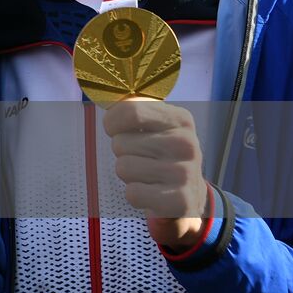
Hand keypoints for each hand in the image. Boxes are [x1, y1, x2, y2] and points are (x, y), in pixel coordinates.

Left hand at [103, 99, 209, 249]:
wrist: (189, 198)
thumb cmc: (161, 156)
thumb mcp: (154, 127)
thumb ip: (131, 109)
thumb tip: (103, 92)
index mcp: (180, 119)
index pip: (129, 111)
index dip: (112, 123)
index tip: (116, 130)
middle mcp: (186, 143)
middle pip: (120, 143)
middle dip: (123, 154)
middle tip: (143, 160)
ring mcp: (186, 173)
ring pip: (124, 168)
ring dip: (129, 175)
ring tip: (148, 176)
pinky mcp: (180, 201)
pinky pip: (133, 193)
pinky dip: (136, 196)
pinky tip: (152, 193)